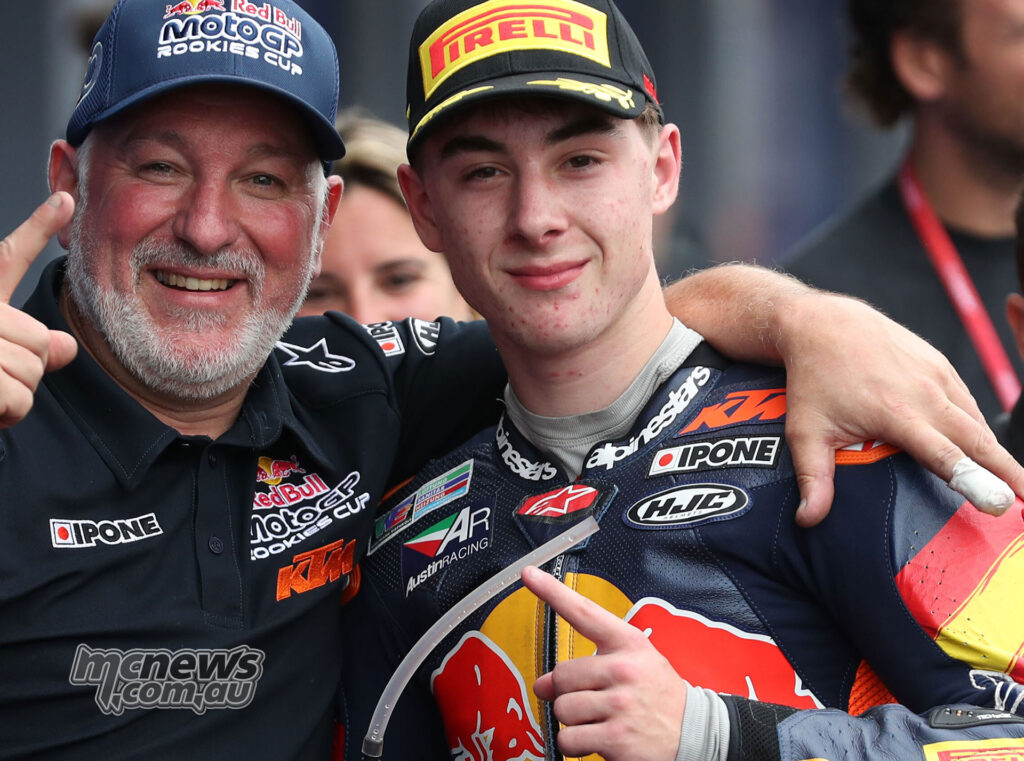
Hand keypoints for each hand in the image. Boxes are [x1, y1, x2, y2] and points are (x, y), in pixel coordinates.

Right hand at [0, 192, 76, 427]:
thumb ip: (28, 347)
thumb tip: (65, 346)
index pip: (8, 258)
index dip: (37, 226)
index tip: (65, 199)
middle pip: (40, 339)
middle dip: (25, 367)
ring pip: (31, 371)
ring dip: (14, 395)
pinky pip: (18, 399)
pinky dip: (6, 415)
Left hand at [521, 566, 686, 760]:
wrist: (695, 732)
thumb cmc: (658, 695)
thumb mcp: (633, 664)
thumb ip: (588, 666)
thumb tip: (542, 684)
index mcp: (627, 643)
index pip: (584, 612)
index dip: (552, 592)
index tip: (530, 575)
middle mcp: (623, 669)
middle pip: (561, 675)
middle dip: (567, 692)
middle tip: (591, 699)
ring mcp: (620, 703)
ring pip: (562, 709)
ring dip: (573, 720)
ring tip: (600, 719)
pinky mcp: (616, 737)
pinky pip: (568, 739)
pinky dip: (576, 745)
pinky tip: (598, 738)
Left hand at [779, 292, 1022, 525]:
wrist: (821, 324)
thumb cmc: (813, 377)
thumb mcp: (805, 431)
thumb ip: (814, 478)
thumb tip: (809, 520)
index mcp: (897, 415)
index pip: (947, 457)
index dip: (976, 482)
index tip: (1001, 504)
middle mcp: (924, 394)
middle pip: (978, 441)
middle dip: (1007, 472)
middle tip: (1023, 500)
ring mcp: (935, 375)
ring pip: (975, 420)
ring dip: (996, 451)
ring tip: (1012, 481)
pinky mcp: (938, 363)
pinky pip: (966, 400)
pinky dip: (978, 425)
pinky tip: (983, 446)